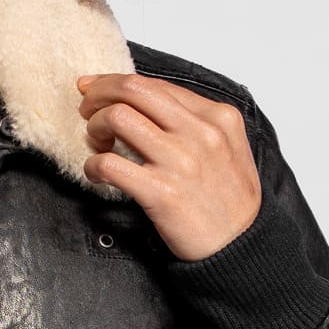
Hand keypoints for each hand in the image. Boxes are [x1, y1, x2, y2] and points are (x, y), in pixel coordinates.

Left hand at [75, 72, 262, 261]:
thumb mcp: (229, 146)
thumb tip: (146, 102)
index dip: (116, 82)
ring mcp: (180, 161)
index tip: (95, 87)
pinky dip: (93, 165)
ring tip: (97, 143)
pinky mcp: (161, 192)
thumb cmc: (231, 201)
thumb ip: (196, 121)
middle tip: (87, 110)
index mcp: (217, 117)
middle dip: (99, 94)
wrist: (241, 246)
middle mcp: (200, 133)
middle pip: (133, 91)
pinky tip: (96, 173)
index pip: (156, 85)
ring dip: (95, 127)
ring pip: (118, 118)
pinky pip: (110, 164)